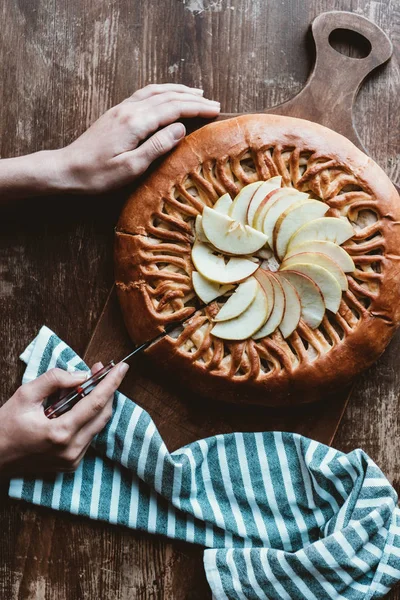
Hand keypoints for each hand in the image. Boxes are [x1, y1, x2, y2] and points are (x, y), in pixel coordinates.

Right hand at [0, 362, 128, 475]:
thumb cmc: (5, 426)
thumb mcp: (26, 395)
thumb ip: (55, 380)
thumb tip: (82, 376)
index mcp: (60, 433)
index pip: (96, 403)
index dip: (112, 383)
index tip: (123, 367)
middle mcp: (71, 450)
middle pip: (103, 414)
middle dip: (106, 390)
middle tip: (99, 370)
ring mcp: (72, 460)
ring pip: (97, 425)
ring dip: (97, 403)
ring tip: (84, 384)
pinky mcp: (71, 464)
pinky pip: (89, 435)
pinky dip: (88, 418)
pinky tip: (76, 405)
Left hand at [55, 83, 220, 192]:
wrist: (66, 169)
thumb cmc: (98, 175)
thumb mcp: (131, 167)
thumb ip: (157, 146)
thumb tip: (180, 128)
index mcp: (136, 122)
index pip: (173, 108)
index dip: (196, 108)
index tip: (215, 110)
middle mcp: (129, 109)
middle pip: (167, 96)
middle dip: (192, 98)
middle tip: (213, 103)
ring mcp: (121, 108)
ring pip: (155, 91)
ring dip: (178, 91)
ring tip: (196, 93)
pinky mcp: (116, 113)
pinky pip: (144, 95)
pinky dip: (161, 92)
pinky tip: (166, 96)